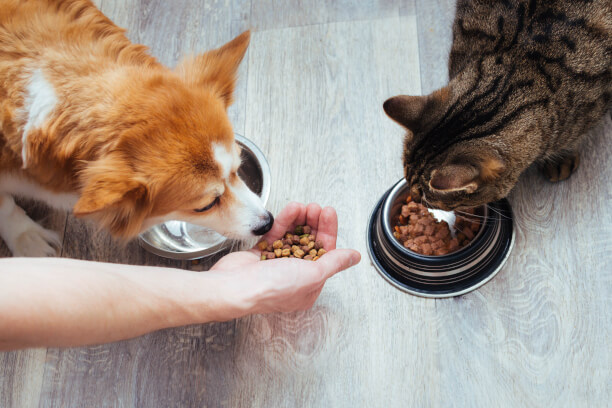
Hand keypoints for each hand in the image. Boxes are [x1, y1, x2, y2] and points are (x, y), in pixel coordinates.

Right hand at [209, 202, 360, 316]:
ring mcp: (276, 265)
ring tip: (303, 206)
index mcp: (309, 286)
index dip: (328, 231)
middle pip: (309, 243)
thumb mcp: (312, 275)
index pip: (325, 254)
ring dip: (300, 220)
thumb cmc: (272, 288)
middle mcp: (293, 277)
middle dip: (314, 223)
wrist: (234, 287)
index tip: (328, 213)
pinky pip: (276, 235)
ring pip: (293, 237)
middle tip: (316, 207)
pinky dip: (284, 222)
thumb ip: (334, 262)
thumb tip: (354, 257)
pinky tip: (291, 209)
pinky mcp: (260, 255)